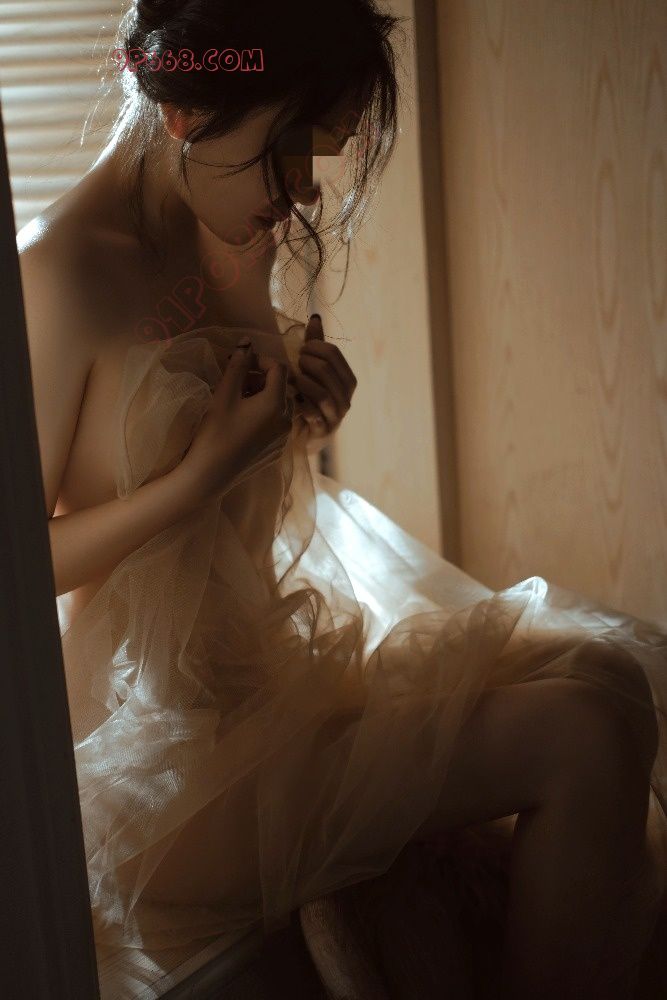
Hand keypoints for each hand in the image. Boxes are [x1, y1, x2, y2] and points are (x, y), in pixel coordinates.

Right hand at [179, 335, 293, 505]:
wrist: (209, 476)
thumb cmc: (214, 432)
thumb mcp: (224, 394)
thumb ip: (238, 365)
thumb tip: (246, 342)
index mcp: (277, 404)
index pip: (279, 369)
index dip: (260, 360)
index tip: (240, 363)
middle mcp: (287, 421)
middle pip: (281, 388)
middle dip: (260, 379)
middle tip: (236, 382)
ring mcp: (284, 439)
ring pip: (279, 407)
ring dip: (263, 397)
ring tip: (238, 401)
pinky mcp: (277, 452)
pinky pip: (276, 425)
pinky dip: (264, 417)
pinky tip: (242, 423)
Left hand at [291, 315, 357, 440]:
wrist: (305, 435)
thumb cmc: (309, 398)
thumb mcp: (313, 370)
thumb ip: (316, 345)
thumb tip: (315, 317)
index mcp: (347, 380)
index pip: (333, 354)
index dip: (313, 346)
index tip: (301, 349)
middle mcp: (346, 398)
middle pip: (326, 370)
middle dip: (305, 363)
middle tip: (294, 363)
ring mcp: (336, 416)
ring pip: (321, 392)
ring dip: (301, 382)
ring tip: (288, 379)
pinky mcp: (323, 431)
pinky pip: (313, 414)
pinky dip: (300, 404)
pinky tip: (290, 398)